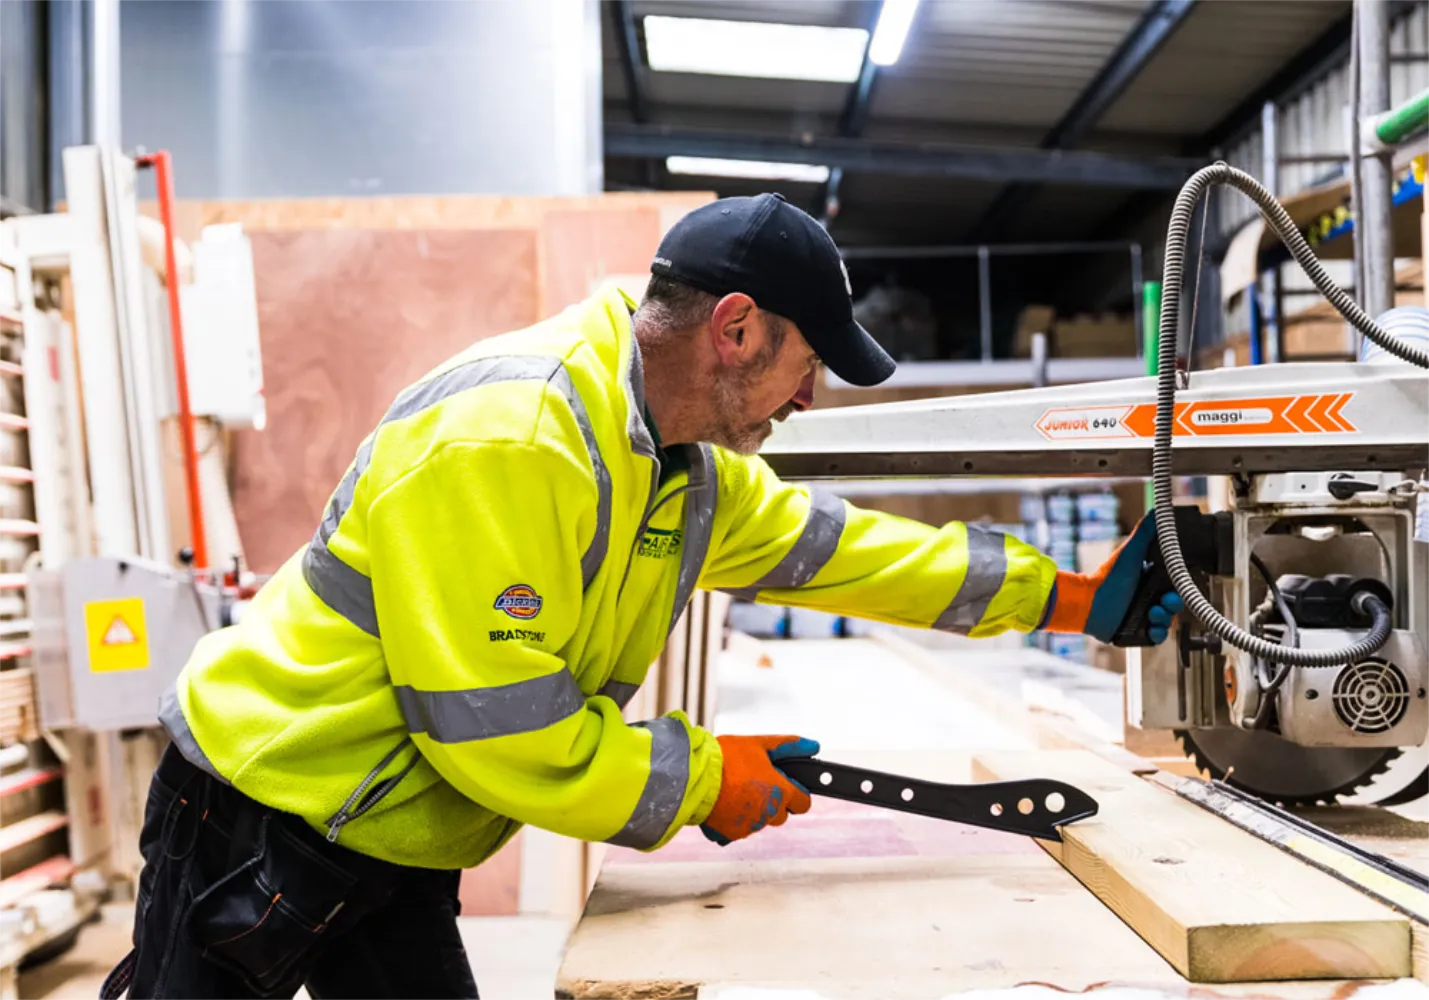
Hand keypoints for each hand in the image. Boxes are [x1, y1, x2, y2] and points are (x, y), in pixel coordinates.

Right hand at [700, 735, 818, 844]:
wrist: (692, 774)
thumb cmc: (725, 757)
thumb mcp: (759, 744)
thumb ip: (789, 746)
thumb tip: (814, 746)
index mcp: (780, 792)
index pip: (804, 803)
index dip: (795, 792)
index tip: (784, 785)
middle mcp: (768, 812)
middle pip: (781, 814)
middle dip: (773, 802)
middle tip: (754, 783)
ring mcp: (750, 826)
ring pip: (760, 822)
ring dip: (753, 810)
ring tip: (735, 790)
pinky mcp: (731, 835)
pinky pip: (740, 829)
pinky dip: (735, 819)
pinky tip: (724, 802)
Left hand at [1039, 511, 1184, 642]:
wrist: (1089, 604)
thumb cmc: (1107, 578)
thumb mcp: (1130, 553)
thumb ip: (1145, 533)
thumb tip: (1157, 512)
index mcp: (1150, 581)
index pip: (1176, 586)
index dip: (1180, 587)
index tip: (1175, 587)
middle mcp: (1149, 599)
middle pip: (1175, 605)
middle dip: (1174, 604)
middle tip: (1164, 601)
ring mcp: (1144, 617)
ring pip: (1168, 622)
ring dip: (1165, 618)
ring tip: (1152, 613)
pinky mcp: (1138, 633)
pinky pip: (1157, 638)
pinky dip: (1157, 634)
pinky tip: (1150, 627)